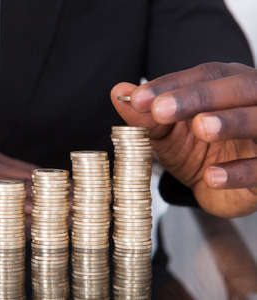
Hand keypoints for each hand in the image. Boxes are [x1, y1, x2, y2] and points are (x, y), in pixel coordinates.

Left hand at [111, 62, 256, 216]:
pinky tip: (213, 175)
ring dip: (230, 122)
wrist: (219, 184)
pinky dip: (239, 172)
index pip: (202, 76)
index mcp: (226, 85)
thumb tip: (118, 91)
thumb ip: (146, 114)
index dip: (169, 86)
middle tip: (161, 110)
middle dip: (198, 97)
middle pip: (236, 89)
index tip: (137, 99)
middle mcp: (253, 101)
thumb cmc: (197, 148)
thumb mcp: (167, 131)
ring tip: (201, 127)